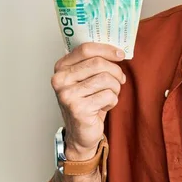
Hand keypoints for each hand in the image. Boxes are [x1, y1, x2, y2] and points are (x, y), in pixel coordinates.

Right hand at [51, 43, 125, 160]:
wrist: (81, 133)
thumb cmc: (88, 101)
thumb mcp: (88, 78)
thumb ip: (95, 62)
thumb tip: (118, 51)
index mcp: (61, 67)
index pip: (86, 49)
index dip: (107, 49)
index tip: (121, 54)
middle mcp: (60, 79)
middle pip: (98, 63)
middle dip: (115, 71)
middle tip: (120, 80)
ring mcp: (67, 94)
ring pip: (106, 79)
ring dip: (115, 88)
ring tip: (109, 95)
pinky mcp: (78, 109)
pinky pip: (108, 96)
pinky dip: (112, 101)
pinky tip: (103, 107)